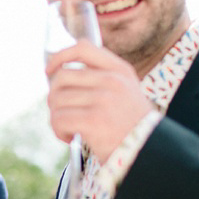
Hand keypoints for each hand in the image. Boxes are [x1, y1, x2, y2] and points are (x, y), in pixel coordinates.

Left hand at [45, 39, 152, 160]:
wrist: (149, 150)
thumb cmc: (131, 125)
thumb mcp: (125, 91)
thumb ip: (101, 77)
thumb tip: (59, 73)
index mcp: (120, 70)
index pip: (82, 48)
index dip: (60, 56)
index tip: (50, 70)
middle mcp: (112, 80)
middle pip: (62, 77)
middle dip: (55, 97)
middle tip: (62, 112)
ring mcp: (103, 100)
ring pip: (57, 100)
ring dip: (57, 117)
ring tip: (69, 128)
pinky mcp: (94, 120)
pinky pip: (59, 119)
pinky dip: (59, 130)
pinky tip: (70, 137)